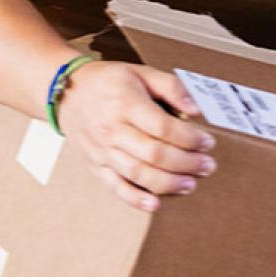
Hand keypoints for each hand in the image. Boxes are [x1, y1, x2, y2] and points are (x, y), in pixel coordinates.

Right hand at [56, 61, 215, 212]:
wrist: (67, 92)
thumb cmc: (109, 81)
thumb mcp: (141, 72)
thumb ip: (171, 87)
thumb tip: (197, 109)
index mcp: (125, 102)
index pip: (163, 127)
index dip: (190, 138)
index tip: (208, 142)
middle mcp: (111, 128)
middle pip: (154, 154)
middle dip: (186, 163)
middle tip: (207, 165)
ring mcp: (102, 150)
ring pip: (138, 174)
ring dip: (169, 183)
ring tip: (190, 183)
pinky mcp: (95, 165)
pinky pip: (115, 187)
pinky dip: (135, 199)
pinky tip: (155, 204)